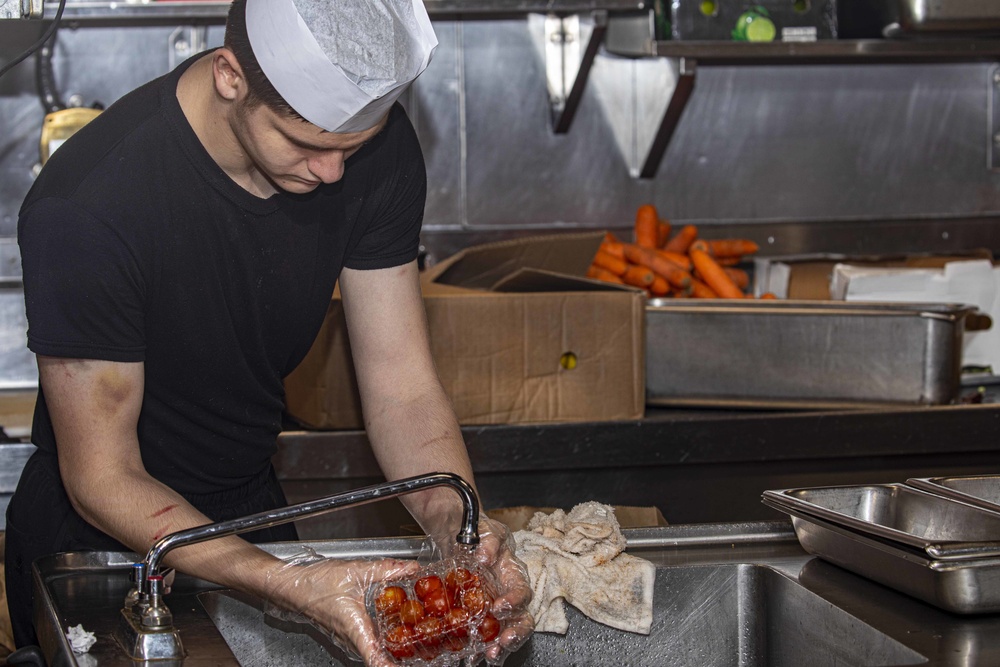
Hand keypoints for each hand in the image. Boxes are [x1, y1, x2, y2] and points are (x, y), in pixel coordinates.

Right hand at [264, 552, 420, 666]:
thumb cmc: (316, 582)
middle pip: (375, 657)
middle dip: (395, 659)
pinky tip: (390, 630)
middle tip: (419, 655)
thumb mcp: (357, 571)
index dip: (389, 666)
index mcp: (355, 627)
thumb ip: (386, 570)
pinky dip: (378, 640)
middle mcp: (349, 636)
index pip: (374, 657)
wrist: (291, 585)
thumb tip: (411, 568)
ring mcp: (344, 635)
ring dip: (387, 650)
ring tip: (410, 646)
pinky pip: (363, 640)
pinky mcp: (342, 629)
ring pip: (369, 649)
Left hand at [460, 517, 534, 665]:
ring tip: (490, 655)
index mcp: (514, 576)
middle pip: (522, 620)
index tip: (499, 607)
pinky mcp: (482, 617)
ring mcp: (497, 610)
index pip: (522, 592)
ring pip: (507, 633)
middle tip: (503, 641)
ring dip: (501, 648)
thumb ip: (489, 542)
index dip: (514, 602)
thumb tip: (485, 557)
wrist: (462, 540)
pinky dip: (481, 650)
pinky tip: (472, 657)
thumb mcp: (487, 531)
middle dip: (516, 634)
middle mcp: (510, 596)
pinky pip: (487, 638)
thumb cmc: (480, 535)